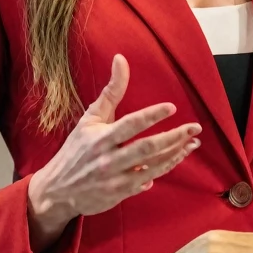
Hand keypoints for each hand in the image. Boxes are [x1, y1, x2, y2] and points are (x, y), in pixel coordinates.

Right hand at [26, 54, 200, 252]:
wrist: (58, 189)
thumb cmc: (76, 150)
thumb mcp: (90, 119)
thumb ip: (111, 92)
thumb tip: (121, 58)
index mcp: (100, 138)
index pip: (130, 124)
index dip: (152, 115)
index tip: (172, 108)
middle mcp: (108, 158)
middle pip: (147, 147)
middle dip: (174, 137)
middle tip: (195, 129)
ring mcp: (115, 178)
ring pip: (152, 166)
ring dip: (175, 154)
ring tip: (192, 143)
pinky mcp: (120, 193)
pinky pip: (147, 181)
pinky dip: (161, 169)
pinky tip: (175, 158)